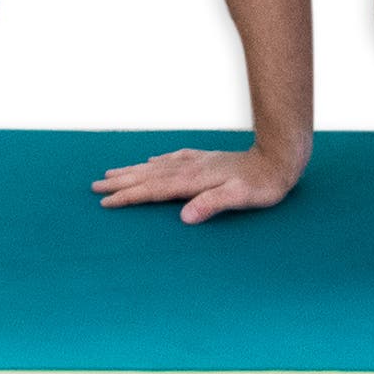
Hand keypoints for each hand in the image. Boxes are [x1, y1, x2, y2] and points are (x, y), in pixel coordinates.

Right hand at [90, 144, 301, 222]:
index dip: (129, 197)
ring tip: (111, 173)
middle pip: (147, 176)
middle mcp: (190, 168)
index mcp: (193, 181)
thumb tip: (185, 217)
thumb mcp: (240, 198)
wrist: (280, 156)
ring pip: (156, 167)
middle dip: (120, 183)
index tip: (105, 202)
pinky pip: (173, 160)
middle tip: (94, 186)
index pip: (153, 190)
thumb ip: (212, 204)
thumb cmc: (262, 184)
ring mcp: (198, 162)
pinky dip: (157, 162)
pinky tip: (151, 162)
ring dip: (133, 171)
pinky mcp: (207, 159)